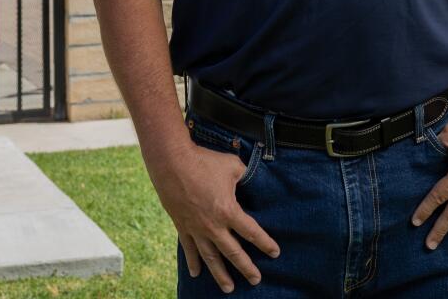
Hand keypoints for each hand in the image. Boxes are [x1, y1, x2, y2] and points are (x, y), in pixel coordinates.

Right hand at [145, 139, 278, 294]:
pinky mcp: (182, 226)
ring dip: (220, 274)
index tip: (275, 253)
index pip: (251, 232)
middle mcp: (213, 226)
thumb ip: (245, 176)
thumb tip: (252, 178)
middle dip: (246, 268)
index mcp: (228, 211)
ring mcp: (196, 228)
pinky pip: (189, 249)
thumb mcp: (232, 166)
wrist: (172, 162)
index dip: (265, 243)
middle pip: (233, 252)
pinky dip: (193, 262)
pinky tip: (196, 274)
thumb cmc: (204, 161)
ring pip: (211, 257)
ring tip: (228, 288)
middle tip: (256, 280)